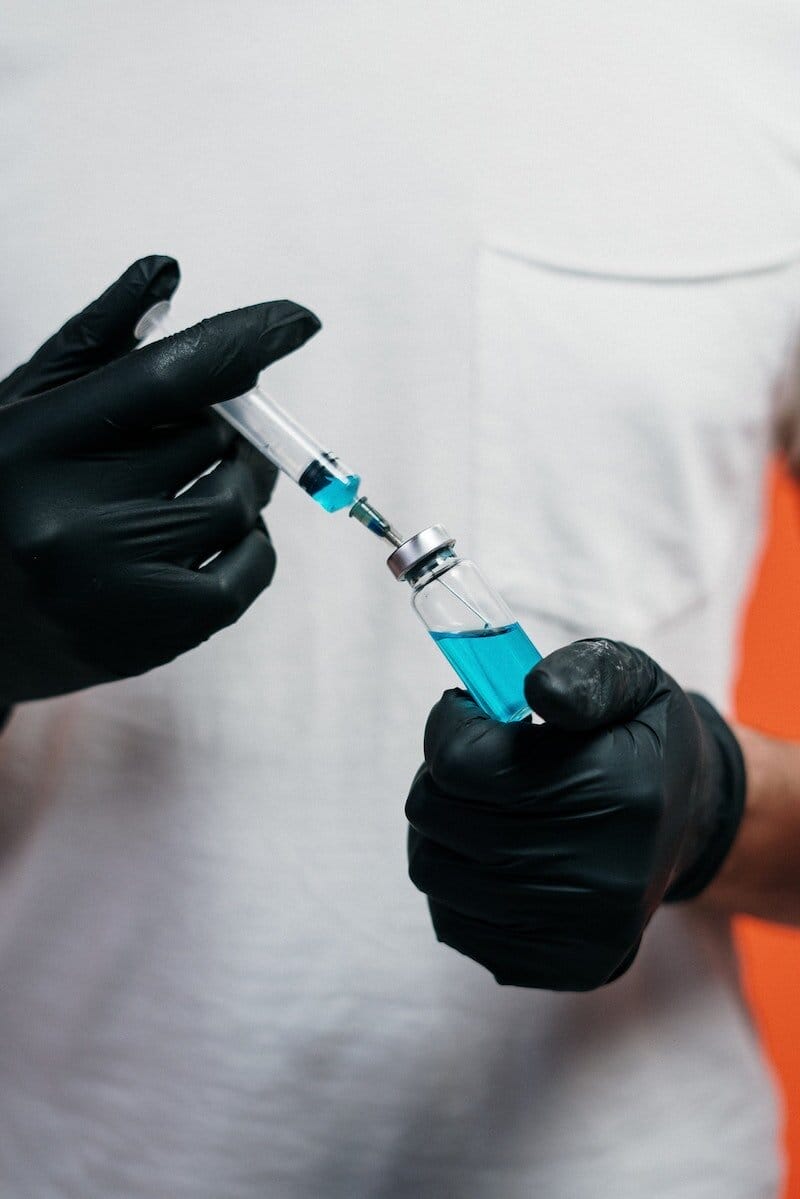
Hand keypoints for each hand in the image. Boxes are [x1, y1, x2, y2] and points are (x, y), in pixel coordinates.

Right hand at [0, 256, 319, 703]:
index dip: (244, 340)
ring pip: (236, 503)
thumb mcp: (23, 410)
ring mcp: (114, 587)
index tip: (298, 320)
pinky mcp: (153, 638)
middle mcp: (68, 520)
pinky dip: (255, 542)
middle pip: (209, 439)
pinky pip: (249, 572)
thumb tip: (168, 273)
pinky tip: (227, 531)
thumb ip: (96, 344)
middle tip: (215, 425)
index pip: (166, 376)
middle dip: (227, 422)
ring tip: (217, 475)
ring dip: (244, 479)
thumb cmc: (1, 499)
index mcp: (32, 447)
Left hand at [406, 639, 745, 990]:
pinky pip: (453, 924)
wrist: (690, 821)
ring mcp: (585, 932)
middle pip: (439, 819)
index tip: (470, 713)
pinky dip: (455, 881)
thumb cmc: (640, 740)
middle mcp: (606, 876)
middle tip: (475, 759)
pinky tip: (492, 853)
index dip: (450, 727)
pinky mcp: (566, 967)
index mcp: (621, 793)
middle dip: (439, 776)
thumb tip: (536, 691)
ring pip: (434, 872)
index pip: (464, 765)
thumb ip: (582, 674)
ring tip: (480, 804)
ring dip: (438, 829)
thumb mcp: (630, 680)